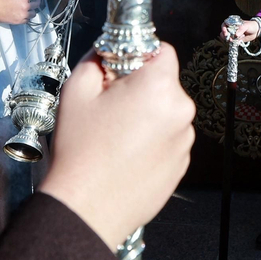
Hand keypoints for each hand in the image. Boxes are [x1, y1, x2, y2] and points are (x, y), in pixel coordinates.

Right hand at [0, 0, 37, 24]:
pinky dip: (27, 16)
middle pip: (37, 4)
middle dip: (37, 1)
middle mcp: (25, 7)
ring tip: (28, 8)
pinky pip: (28, 19)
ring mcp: (24, 15)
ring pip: (34, 13)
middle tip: (35, 0)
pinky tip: (24, 13)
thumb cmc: (1, 0)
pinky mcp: (21, 21)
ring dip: (32, 10)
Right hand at [40, 43, 195, 249]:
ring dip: (147, 116)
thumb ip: (96, 60)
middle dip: (140, 88)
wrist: (87, 208)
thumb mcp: (76, 91)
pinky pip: (168, 140)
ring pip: (166, 113)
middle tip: (110, 106)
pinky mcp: (181, 165)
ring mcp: (184, 141)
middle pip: (164, 84)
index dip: (138, 55)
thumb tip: (106, 51)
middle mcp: (180, 112)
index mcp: (159, 87)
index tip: (121, 67)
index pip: (162, 50)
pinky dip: (151, 141)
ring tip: (115, 136)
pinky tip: (125, 154)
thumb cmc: (81, 153)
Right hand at [226, 18, 260, 43]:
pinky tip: (235, 42)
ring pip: (226, 38)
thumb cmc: (251, 25)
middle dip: (224, 36)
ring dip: (228, 40)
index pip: (224, 24)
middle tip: (229, 38)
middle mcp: (231, 29)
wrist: (256, 30)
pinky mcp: (236, 40)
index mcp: (233, 23)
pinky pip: (232, 42)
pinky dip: (232, 43)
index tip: (225, 32)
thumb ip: (241, 29)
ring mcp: (233, 35)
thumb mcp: (247, 25)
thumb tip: (236, 35)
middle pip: (223, 32)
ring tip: (232, 41)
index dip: (223, 28)